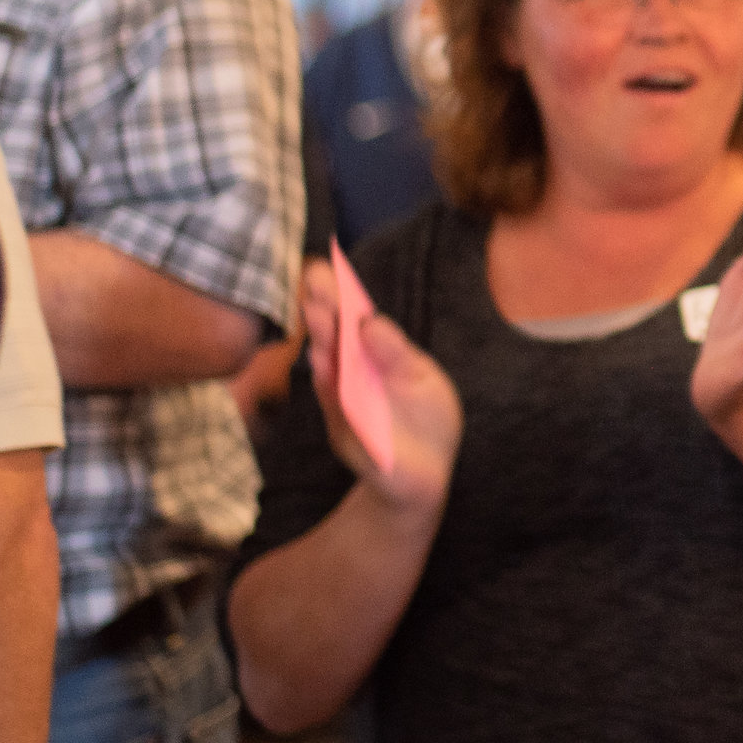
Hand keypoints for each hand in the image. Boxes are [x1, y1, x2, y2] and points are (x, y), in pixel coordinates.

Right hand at [299, 259, 461, 516]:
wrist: (428, 475)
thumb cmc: (427, 420)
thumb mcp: (423, 380)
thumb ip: (398, 355)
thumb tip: (371, 322)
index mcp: (374, 355)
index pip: (353, 320)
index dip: (338, 295)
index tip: (324, 267)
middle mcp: (352, 374)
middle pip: (334, 338)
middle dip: (324, 310)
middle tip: (313, 282)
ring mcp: (344, 402)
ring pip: (329, 368)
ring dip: (323, 340)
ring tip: (318, 313)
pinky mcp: (345, 432)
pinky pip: (336, 405)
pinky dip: (330, 383)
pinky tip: (323, 360)